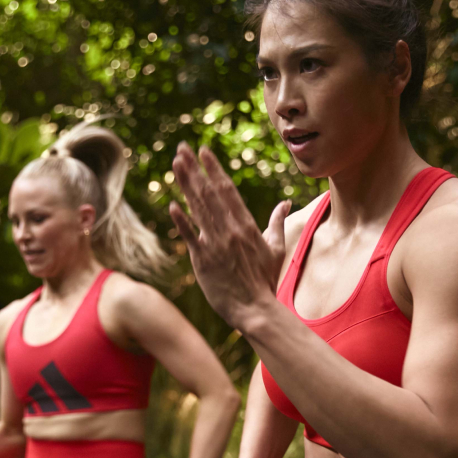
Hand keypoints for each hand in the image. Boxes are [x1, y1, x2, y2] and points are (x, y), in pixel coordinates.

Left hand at [169, 142, 290, 329]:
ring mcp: (215, 244)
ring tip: (176, 164)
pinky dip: (181, 220)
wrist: (255, 309)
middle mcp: (230, 230)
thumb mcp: (276, 248)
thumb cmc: (265, 279)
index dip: (214, 169)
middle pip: (209, 193)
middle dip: (195, 169)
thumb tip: (285, 203)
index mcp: (246, 225)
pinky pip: (190, 236)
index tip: (204, 151)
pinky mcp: (203, 260)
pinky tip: (172, 204)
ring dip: (186, 185)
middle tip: (183, 148)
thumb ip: (277, 222)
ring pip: (198, 209)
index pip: (228, 190)